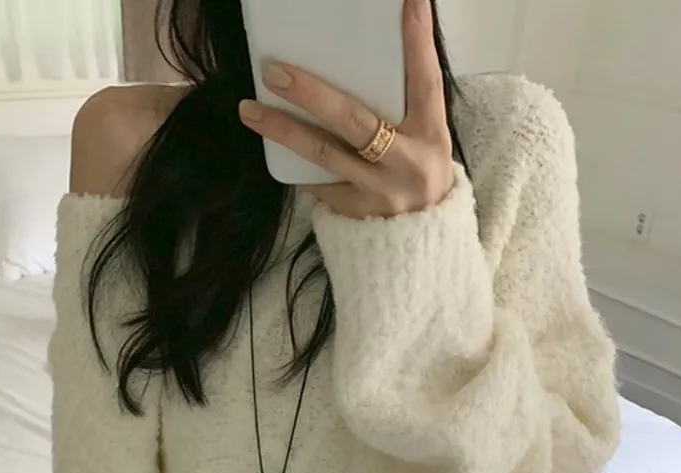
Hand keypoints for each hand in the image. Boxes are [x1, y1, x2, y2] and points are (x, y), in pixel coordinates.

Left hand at [238, 0, 455, 218]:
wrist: (423, 241)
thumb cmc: (418, 171)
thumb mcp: (424, 136)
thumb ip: (400, 103)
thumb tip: (360, 59)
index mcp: (431, 134)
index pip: (425, 80)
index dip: (417, 41)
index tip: (410, 2)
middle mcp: (406, 162)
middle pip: (354, 120)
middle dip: (312, 93)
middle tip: (274, 71)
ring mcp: (379, 191)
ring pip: (324, 154)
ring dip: (283, 130)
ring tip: (249, 109)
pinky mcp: (357, 212)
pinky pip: (319, 183)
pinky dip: (296, 165)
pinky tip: (273, 149)